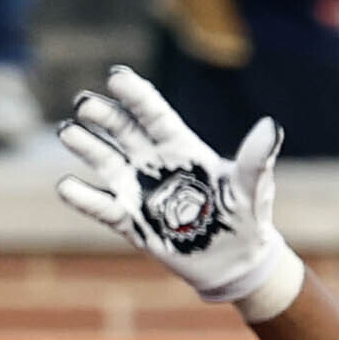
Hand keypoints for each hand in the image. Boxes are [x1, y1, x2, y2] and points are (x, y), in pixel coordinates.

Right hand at [54, 68, 301, 314]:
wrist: (237, 262)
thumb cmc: (247, 217)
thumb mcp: (251, 188)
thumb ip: (255, 160)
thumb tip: (271, 128)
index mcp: (182, 148)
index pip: (154, 115)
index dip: (136, 96)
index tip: (117, 77)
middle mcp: (154, 163)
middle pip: (122, 130)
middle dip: (103, 115)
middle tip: (85, 104)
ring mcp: (138, 189)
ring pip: (105, 160)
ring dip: (86, 146)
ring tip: (69, 133)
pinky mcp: (131, 220)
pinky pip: (103, 206)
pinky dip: (84, 197)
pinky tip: (67, 186)